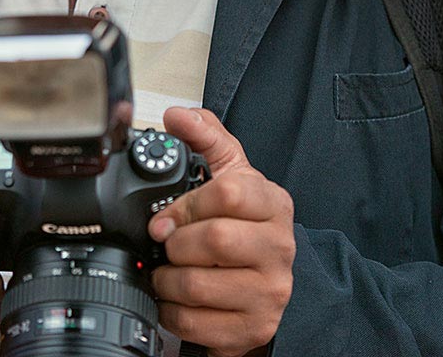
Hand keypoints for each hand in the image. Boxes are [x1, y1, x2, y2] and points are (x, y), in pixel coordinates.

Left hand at [149, 107, 294, 356]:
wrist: (266, 281)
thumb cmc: (245, 225)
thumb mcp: (232, 175)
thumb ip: (206, 137)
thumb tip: (178, 116)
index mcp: (272, 204)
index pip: (228, 193)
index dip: (185, 205)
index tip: (163, 216)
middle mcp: (279, 248)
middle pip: (214, 240)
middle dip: (175, 244)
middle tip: (165, 245)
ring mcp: (270, 292)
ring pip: (200, 285)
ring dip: (168, 280)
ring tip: (167, 272)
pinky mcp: (254, 327)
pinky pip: (196, 323)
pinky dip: (173, 312)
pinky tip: (177, 300)